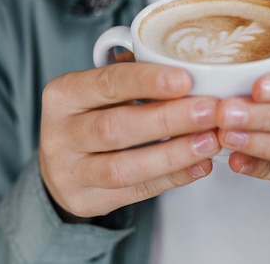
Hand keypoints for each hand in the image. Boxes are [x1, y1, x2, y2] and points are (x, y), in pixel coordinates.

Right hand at [39, 54, 220, 218]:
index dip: (147, 81)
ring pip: (124, 168)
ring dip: (174, 154)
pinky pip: (134, 192)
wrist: (63, 162)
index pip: (107, 83)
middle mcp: (58, 134)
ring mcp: (67, 173)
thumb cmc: (95, 113)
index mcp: (63, 94)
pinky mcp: (85, 201)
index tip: (185, 79)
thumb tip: (192, 69)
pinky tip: (199, 165)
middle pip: (116, 127)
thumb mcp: (103, 88)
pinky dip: (172, 178)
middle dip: (169, 118)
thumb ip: (137, 75)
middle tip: (210, 110)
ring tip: (210, 141)